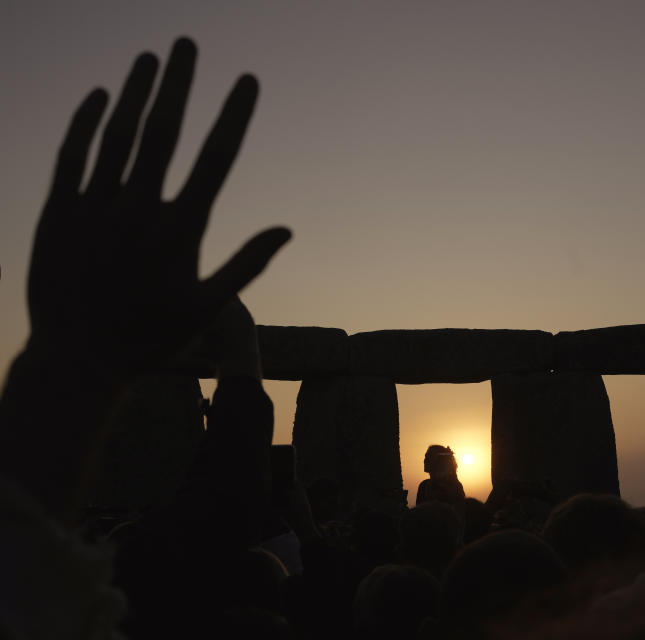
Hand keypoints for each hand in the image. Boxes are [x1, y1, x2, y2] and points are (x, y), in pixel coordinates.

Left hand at [27, 38, 289, 375]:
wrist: (76, 360)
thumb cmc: (150, 337)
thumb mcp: (207, 309)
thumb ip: (247, 264)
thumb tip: (288, 228)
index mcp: (179, 231)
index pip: (215, 159)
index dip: (233, 114)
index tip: (248, 79)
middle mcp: (137, 211)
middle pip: (162, 131)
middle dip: (178, 83)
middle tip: (187, 42)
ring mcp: (93, 208)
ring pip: (117, 135)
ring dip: (134, 91)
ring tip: (151, 56)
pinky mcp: (56, 212)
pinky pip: (72, 154)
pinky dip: (86, 121)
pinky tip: (100, 94)